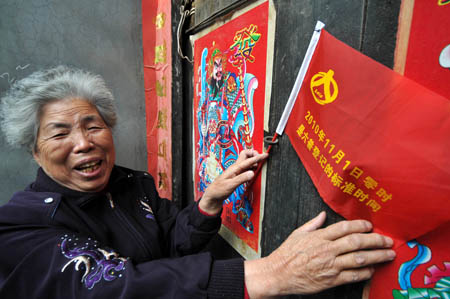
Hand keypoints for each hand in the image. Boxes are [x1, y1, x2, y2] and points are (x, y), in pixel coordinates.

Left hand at [199, 149, 267, 214]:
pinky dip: (251, 168)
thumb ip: (241, 178)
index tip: (265, 155)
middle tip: (260, 159)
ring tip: (259, 166)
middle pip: (246, 155)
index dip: (257, 157)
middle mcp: (235, 167)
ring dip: (253, 161)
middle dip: (254, 154)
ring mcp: (236, 171)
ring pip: (246, 161)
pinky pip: (246, 168)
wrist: (213, 195)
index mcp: (234, 168)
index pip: (248, 160)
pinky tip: (253, 172)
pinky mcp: (237, 175)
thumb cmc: (219, 190)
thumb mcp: (230, 185)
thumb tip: (252, 173)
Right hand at [244, 212, 394, 297]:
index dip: (360, 225)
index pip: (345, 228)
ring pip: (359, 259)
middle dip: (375, 241)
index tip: (370, 226)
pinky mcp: (331, 280)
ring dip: (377, 256)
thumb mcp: (298, 234)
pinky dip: (365, 272)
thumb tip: (323, 214)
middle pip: (356, 242)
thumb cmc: (287, 254)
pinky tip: (372, 269)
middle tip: (387, 240)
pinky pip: (353, 276)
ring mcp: (330, 265)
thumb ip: (313, 224)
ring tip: (388, 254)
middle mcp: (327, 250)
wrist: (278, 274)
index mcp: (320, 236)